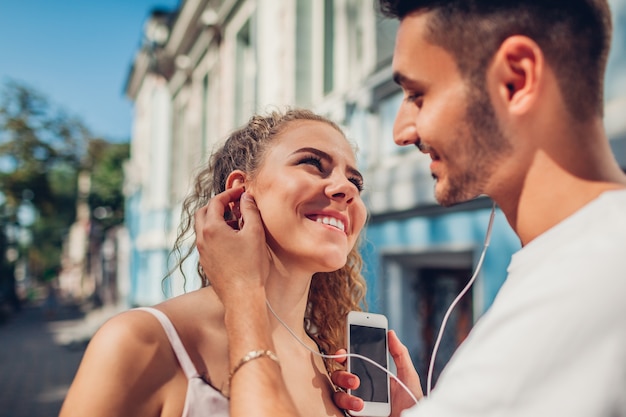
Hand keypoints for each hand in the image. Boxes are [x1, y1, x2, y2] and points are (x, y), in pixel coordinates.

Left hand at [194, 187, 270, 305]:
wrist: (242, 297)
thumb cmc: (250, 265)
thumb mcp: (255, 233)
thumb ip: (250, 210)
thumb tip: (246, 197)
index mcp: (211, 228)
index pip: (216, 202)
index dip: (229, 193)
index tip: (241, 192)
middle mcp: (202, 239)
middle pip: (203, 213)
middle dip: (218, 205)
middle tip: (234, 204)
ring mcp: (202, 253)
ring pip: (204, 228)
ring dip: (217, 220)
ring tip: (238, 224)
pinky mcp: (206, 264)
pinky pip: (207, 242)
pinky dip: (217, 234)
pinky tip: (234, 242)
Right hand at [331, 331, 422, 416]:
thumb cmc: (411, 401)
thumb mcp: (408, 376)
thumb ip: (400, 354)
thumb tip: (391, 333)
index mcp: (371, 375)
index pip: (352, 361)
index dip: (343, 354)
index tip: (342, 351)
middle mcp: (360, 387)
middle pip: (339, 376)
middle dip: (342, 374)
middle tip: (355, 380)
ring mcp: (356, 401)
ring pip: (337, 393)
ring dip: (345, 394)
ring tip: (360, 400)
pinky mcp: (355, 414)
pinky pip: (341, 408)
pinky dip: (349, 405)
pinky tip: (361, 406)